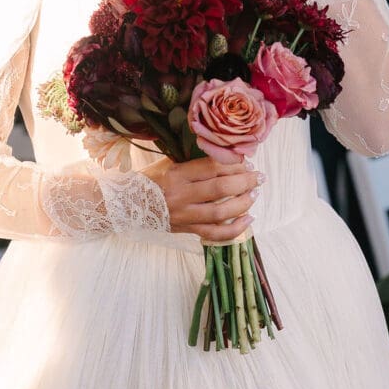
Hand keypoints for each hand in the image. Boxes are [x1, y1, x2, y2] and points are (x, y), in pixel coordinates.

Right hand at [143, 154, 264, 241]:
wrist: (129, 205)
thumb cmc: (151, 179)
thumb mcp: (168, 163)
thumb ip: (193, 160)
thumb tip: (226, 155)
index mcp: (177, 174)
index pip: (212, 167)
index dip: (234, 164)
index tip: (247, 162)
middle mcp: (181, 195)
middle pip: (220, 189)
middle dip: (245, 182)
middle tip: (259, 177)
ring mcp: (184, 215)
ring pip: (220, 212)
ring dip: (243, 203)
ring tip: (254, 194)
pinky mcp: (187, 230)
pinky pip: (215, 233)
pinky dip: (235, 229)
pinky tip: (248, 220)